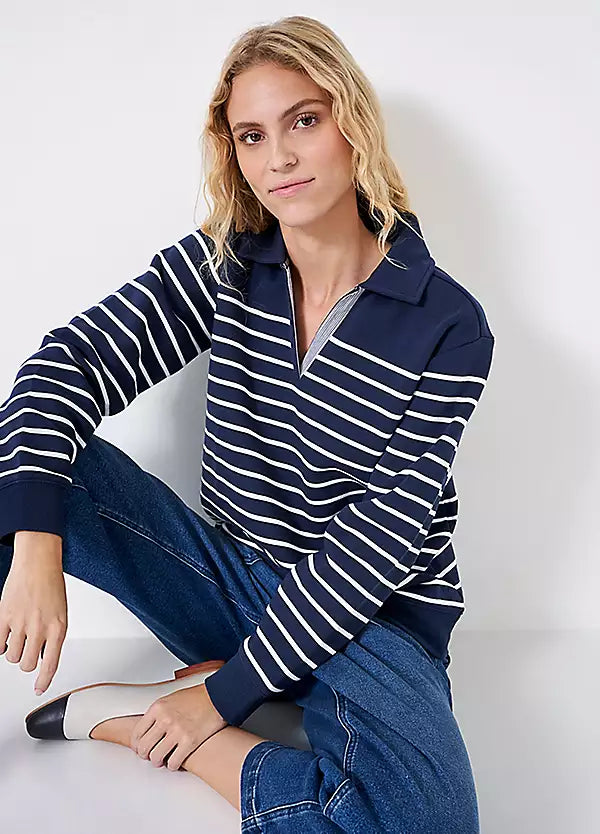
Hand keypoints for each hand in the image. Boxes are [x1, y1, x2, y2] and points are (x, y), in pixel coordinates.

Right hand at [0, 531, 67, 694]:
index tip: (39, 688)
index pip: (50, 664)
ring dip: (14, 651)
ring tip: (19, 637)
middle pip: (27, 665)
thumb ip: (53, 635)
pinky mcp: (4, 617)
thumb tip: (43, 656)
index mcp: (58, 628)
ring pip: (12, 657)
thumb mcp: (60, 613)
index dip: (43, 681)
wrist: (38, 563)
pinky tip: (7, 635)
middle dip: (26, 661)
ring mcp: (20, 623)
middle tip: (28, 650)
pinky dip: (1, 644)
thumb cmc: (51, 584)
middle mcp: (40, 628)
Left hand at [130, 676, 227, 771]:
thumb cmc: (197, 697)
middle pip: (144, 747)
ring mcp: (177, 731)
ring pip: (156, 757)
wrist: (219, 696)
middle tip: (150, 755)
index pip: (137, 733)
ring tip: (163, 759)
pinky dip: (173, 765)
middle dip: (146, 755)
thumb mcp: (171, 699)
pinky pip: (173, 762)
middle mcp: (165, 719)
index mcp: (158, 708)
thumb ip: (158, 714)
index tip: (140, 748)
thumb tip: (147, 730)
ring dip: (158, 761)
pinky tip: (176, 761)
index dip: (136, 744)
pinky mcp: (190, 741)